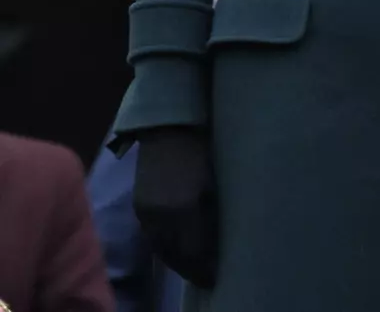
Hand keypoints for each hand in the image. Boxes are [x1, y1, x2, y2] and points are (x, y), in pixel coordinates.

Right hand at [133, 126, 217, 287]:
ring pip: (162, 249)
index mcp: (184, 209)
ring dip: (176, 260)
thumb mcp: (210, 184)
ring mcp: (147, 213)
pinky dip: (164, 247)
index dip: (204, 267)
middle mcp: (162, 216)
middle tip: (205, 273)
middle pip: (176, 255)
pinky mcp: (138, 207)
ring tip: (191, 265)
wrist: (167, 130)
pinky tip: (174, 248)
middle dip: (191, 267)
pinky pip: (152, 237)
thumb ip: (209, 215)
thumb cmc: (198, 152)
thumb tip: (213, 242)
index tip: (215, 276)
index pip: (194, 251)